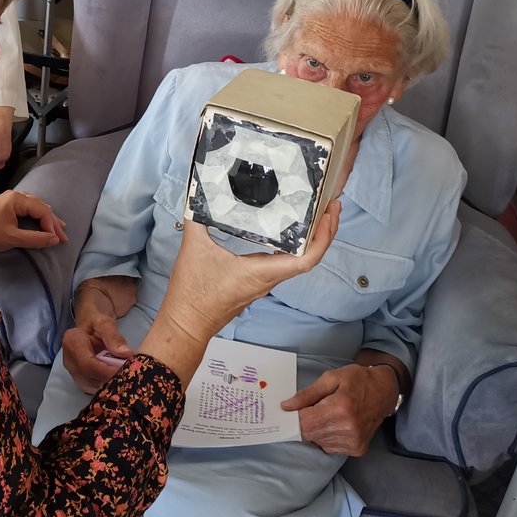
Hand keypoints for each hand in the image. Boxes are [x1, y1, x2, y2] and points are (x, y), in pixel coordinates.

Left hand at [0, 190, 68, 253]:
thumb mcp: (12, 238)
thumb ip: (35, 238)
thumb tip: (54, 239)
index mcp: (16, 199)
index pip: (42, 210)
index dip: (51, 225)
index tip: (57, 239)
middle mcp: (15, 195)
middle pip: (40, 206)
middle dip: (52, 221)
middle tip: (63, 234)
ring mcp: (10, 199)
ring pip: (35, 206)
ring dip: (46, 218)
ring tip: (58, 227)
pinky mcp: (6, 206)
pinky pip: (27, 208)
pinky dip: (37, 216)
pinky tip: (42, 220)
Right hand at [63, 277, 137, 393]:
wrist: (91, 323)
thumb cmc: (97, 319)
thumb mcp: (105, 322)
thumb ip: (114, 337)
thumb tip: (126, 354)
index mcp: (72, 342)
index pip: (88, 364)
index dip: (107, 372)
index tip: (126, 373)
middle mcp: (69, 360)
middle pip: (90, 378)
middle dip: (111, 380)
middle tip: (132, 378)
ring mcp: (74, 372)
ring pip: (92, 386)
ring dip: (111, 385)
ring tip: (128, 380)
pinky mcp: (81, 379)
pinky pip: (94, 388)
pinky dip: (108, 387)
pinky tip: (121, 383)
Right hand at [137, 200, 340, 386]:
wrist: (186, 324)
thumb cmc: (193, 294)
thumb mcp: (193, 248)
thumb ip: (197, 216)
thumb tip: (197, 192)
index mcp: (261, 271)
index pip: (305, 259)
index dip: (323, 237)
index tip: (329, 214)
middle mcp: (268, 279)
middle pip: (309, 258)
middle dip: (324, 231)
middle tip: (330, 205)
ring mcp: (263, 283)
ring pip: (298, 261)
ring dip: (311, 240)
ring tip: (315, 214)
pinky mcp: (255, 283)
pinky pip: (283, 264)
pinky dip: (294, 247)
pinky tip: (288, 232)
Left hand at [281, 361, 399, 455]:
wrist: (384, 392)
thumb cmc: (357, 380)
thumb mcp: (330, 378)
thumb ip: (307, 394)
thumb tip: (286, 406)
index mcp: (340, 408)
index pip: (305, 422)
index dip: (294, 417)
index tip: (291, 410)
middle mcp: (348, 429)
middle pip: (309, 434)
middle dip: (305, 422)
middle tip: (312, 408)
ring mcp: (354, 442)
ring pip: (318, 442)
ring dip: (316, 430)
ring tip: (328, 414)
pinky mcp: (357, 449)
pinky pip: (329, 447)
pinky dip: (326, 437)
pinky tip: (335, 423)